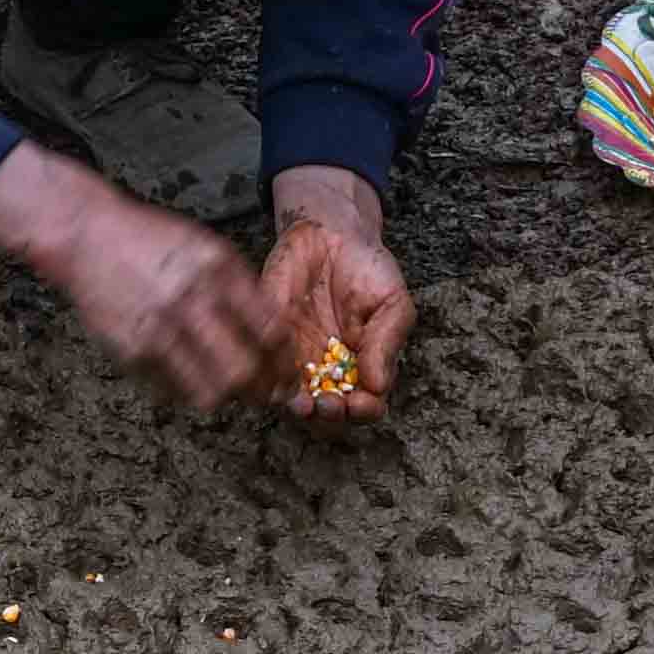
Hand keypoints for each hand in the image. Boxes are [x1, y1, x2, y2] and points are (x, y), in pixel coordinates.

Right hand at [0, 142, 277, 409]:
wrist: (89, 236)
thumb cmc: (153, 241)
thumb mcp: (207, 247)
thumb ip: (241, 287)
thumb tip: (275, 335)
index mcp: (219, 271)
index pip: (270, 331)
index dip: (285, 361)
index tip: (288, 373)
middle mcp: (192, 301)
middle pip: (245, 370)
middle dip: (262, 391)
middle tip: (266, 396)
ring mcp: (160, 329)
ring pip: (210, 392)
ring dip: (226, 398)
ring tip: (228, 392)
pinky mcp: (133, 351)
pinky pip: (173, 391)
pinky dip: (188, 392)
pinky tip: (189, 378)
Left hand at [261, 168, 411, 424]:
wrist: (330, 233)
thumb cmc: (367, 269)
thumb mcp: (391, 302)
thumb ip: (387, 343)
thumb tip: (379, 386)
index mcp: (362, 369)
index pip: (364, 408)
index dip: (363, 413)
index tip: (361, 403)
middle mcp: (328, 373)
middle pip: (326, 418)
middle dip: (329, 420)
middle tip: (329, 405)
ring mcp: (295, 361)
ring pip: (292, 404)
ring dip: (298, 410)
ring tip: (302, 401)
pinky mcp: (267, 343)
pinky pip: (262, 373)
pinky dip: (267, 382)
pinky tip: (277, 377)